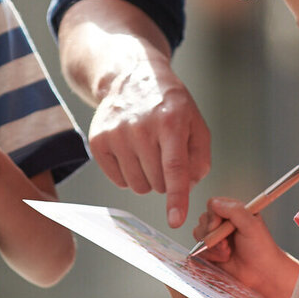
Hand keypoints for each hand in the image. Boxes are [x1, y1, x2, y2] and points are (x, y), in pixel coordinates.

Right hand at [89, 60, 211, 226]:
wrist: (131, 77)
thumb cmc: (168, 104)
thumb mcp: (195, 122)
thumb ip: (200, 157)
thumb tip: (188, 186)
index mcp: (171, 122)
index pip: (175, 168)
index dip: (176, 198)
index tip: (175, 220)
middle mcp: (140, 128)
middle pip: (157, 183)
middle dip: (166, 179)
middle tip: (165, 154)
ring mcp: (116, 134)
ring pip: (137, 186)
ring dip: (147, 179)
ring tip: (148, 153)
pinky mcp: (98, 141)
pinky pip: (117, 180)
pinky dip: (128, 174)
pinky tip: (132, 152)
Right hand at [193, 197, 294, 297]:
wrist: (261, 273)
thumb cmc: (261, 249)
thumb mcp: (252, 225)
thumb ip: (234, 211)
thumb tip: (214, 204)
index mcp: (234, 211)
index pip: (213, 204)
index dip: (214, 216)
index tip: (221, 226)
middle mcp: (224, 222)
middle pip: (203, 219)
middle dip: (214, 234)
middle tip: (228, 243)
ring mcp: (216, 236)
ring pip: (199, 234)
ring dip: (213, 246)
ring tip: (228, 252)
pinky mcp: (211, 251)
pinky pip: (199, 249)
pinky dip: (210, 255)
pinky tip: (224, 259)